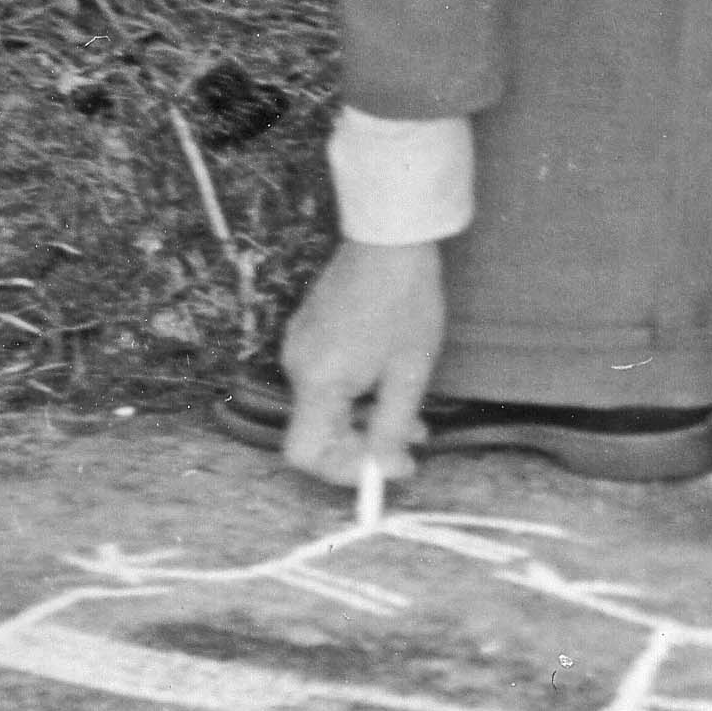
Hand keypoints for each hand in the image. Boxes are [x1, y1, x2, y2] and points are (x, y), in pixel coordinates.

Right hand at [277, 239, 443, 487]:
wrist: (390, 239)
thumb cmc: (404, 302)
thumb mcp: (409, 373)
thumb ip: (392, 427)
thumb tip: (385, 469)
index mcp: (317, 380)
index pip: (304, 453)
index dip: (342, 471)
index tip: (385, 470)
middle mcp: (297, 366)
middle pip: (316, 431)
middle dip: (362, 446)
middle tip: (411, 447)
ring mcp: (299, 346)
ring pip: (325, 406)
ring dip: (365, 420)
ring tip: (414, 419)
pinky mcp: (308, 332)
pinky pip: (326, 380)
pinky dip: (357, 395)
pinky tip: (391, 384)